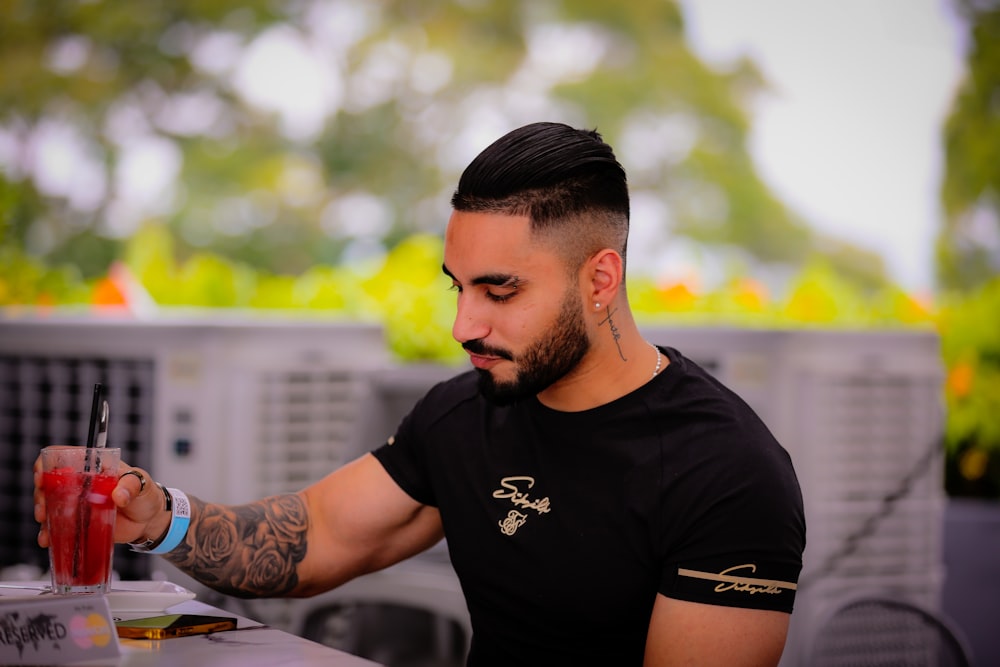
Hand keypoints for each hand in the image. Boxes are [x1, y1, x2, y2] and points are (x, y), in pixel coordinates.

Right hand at [34, 455, 169, 548]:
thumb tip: (118, 495)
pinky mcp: (79, 522)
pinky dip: (50, 533)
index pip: (65, 456)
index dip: (48, 463)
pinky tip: (47, 539)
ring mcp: (78, 503)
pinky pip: (59, 527)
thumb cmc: (146, 494)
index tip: (43, 477)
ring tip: (45, 522)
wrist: (150, 520)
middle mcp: (81, 484)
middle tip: (44, 507)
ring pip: (51, 505)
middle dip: (41, 494)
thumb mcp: (141, 484)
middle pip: (51, 482)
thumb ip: (131, 486)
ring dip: (43, 513)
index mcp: (94, 467)